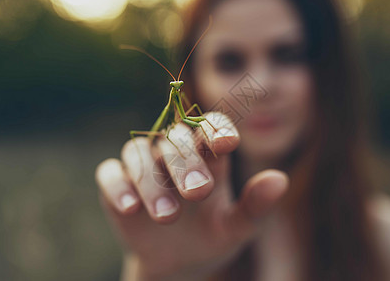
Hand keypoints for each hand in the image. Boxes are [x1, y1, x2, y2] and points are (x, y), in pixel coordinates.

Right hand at [95, 112, 288, 279]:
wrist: (179, 265)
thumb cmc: (212, 238)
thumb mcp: (238, 228)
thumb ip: (256, 206)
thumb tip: (280, 179)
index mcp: (207, 156)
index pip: (209, 125)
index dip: (215, 128)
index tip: (227, 144)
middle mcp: (173, 154)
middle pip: (174, 138)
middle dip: (185, 162)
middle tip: (198, 193)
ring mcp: (143, 167)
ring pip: (138, 152)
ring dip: (151, 180)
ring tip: (167, 216)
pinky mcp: (117, 185)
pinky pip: (109, 174)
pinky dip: (117, 186)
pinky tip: (130, 208)